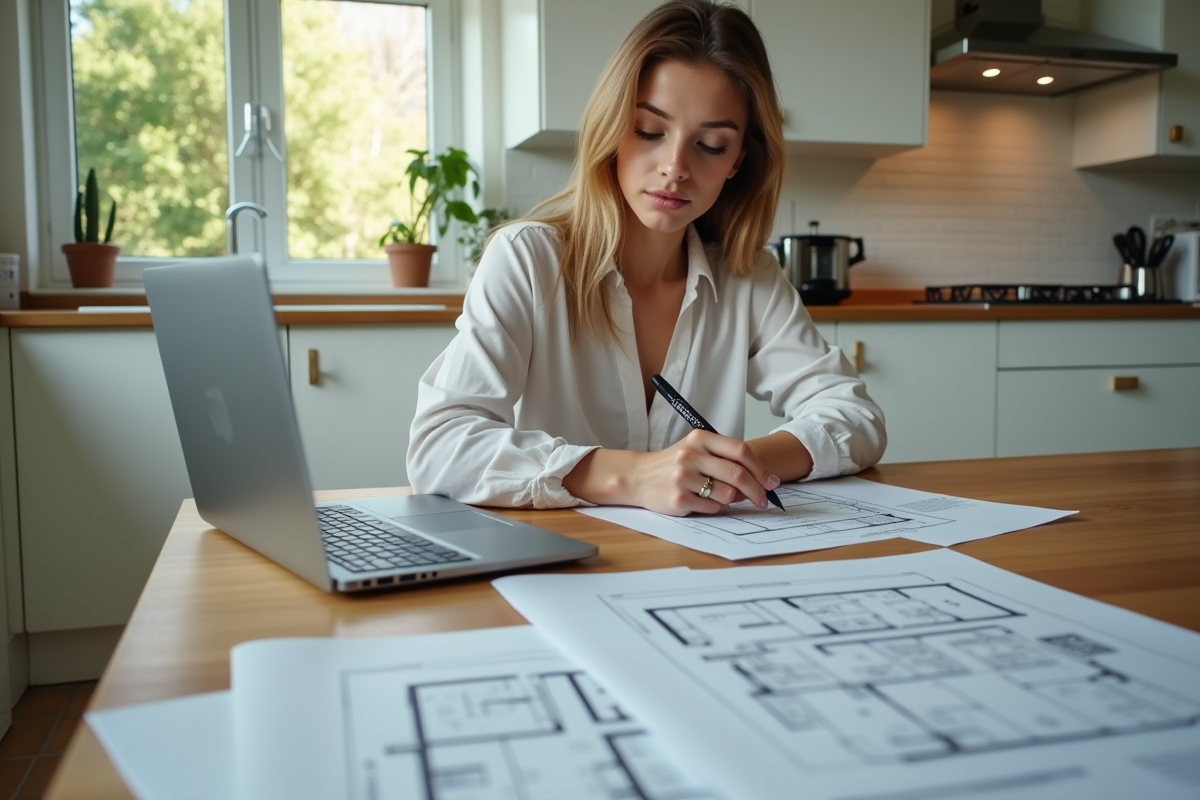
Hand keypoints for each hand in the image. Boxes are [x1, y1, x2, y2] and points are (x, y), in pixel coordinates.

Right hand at [564, 430, 781, 515]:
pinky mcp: (677, 499)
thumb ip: (726, 458)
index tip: (772, 482)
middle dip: (757, 490)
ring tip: (721, 497)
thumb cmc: (674, 464)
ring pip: (727, 495)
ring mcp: (683, 477)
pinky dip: (715, 508)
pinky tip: (703, 502)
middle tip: (763, 500)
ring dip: (732, 500)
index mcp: (700, 439)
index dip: (761, 469)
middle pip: (738, 475)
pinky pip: (712, 508)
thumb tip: (763, 479)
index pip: (740, 451)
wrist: (638, 476)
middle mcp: (691, 455)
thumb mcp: (697, 450)